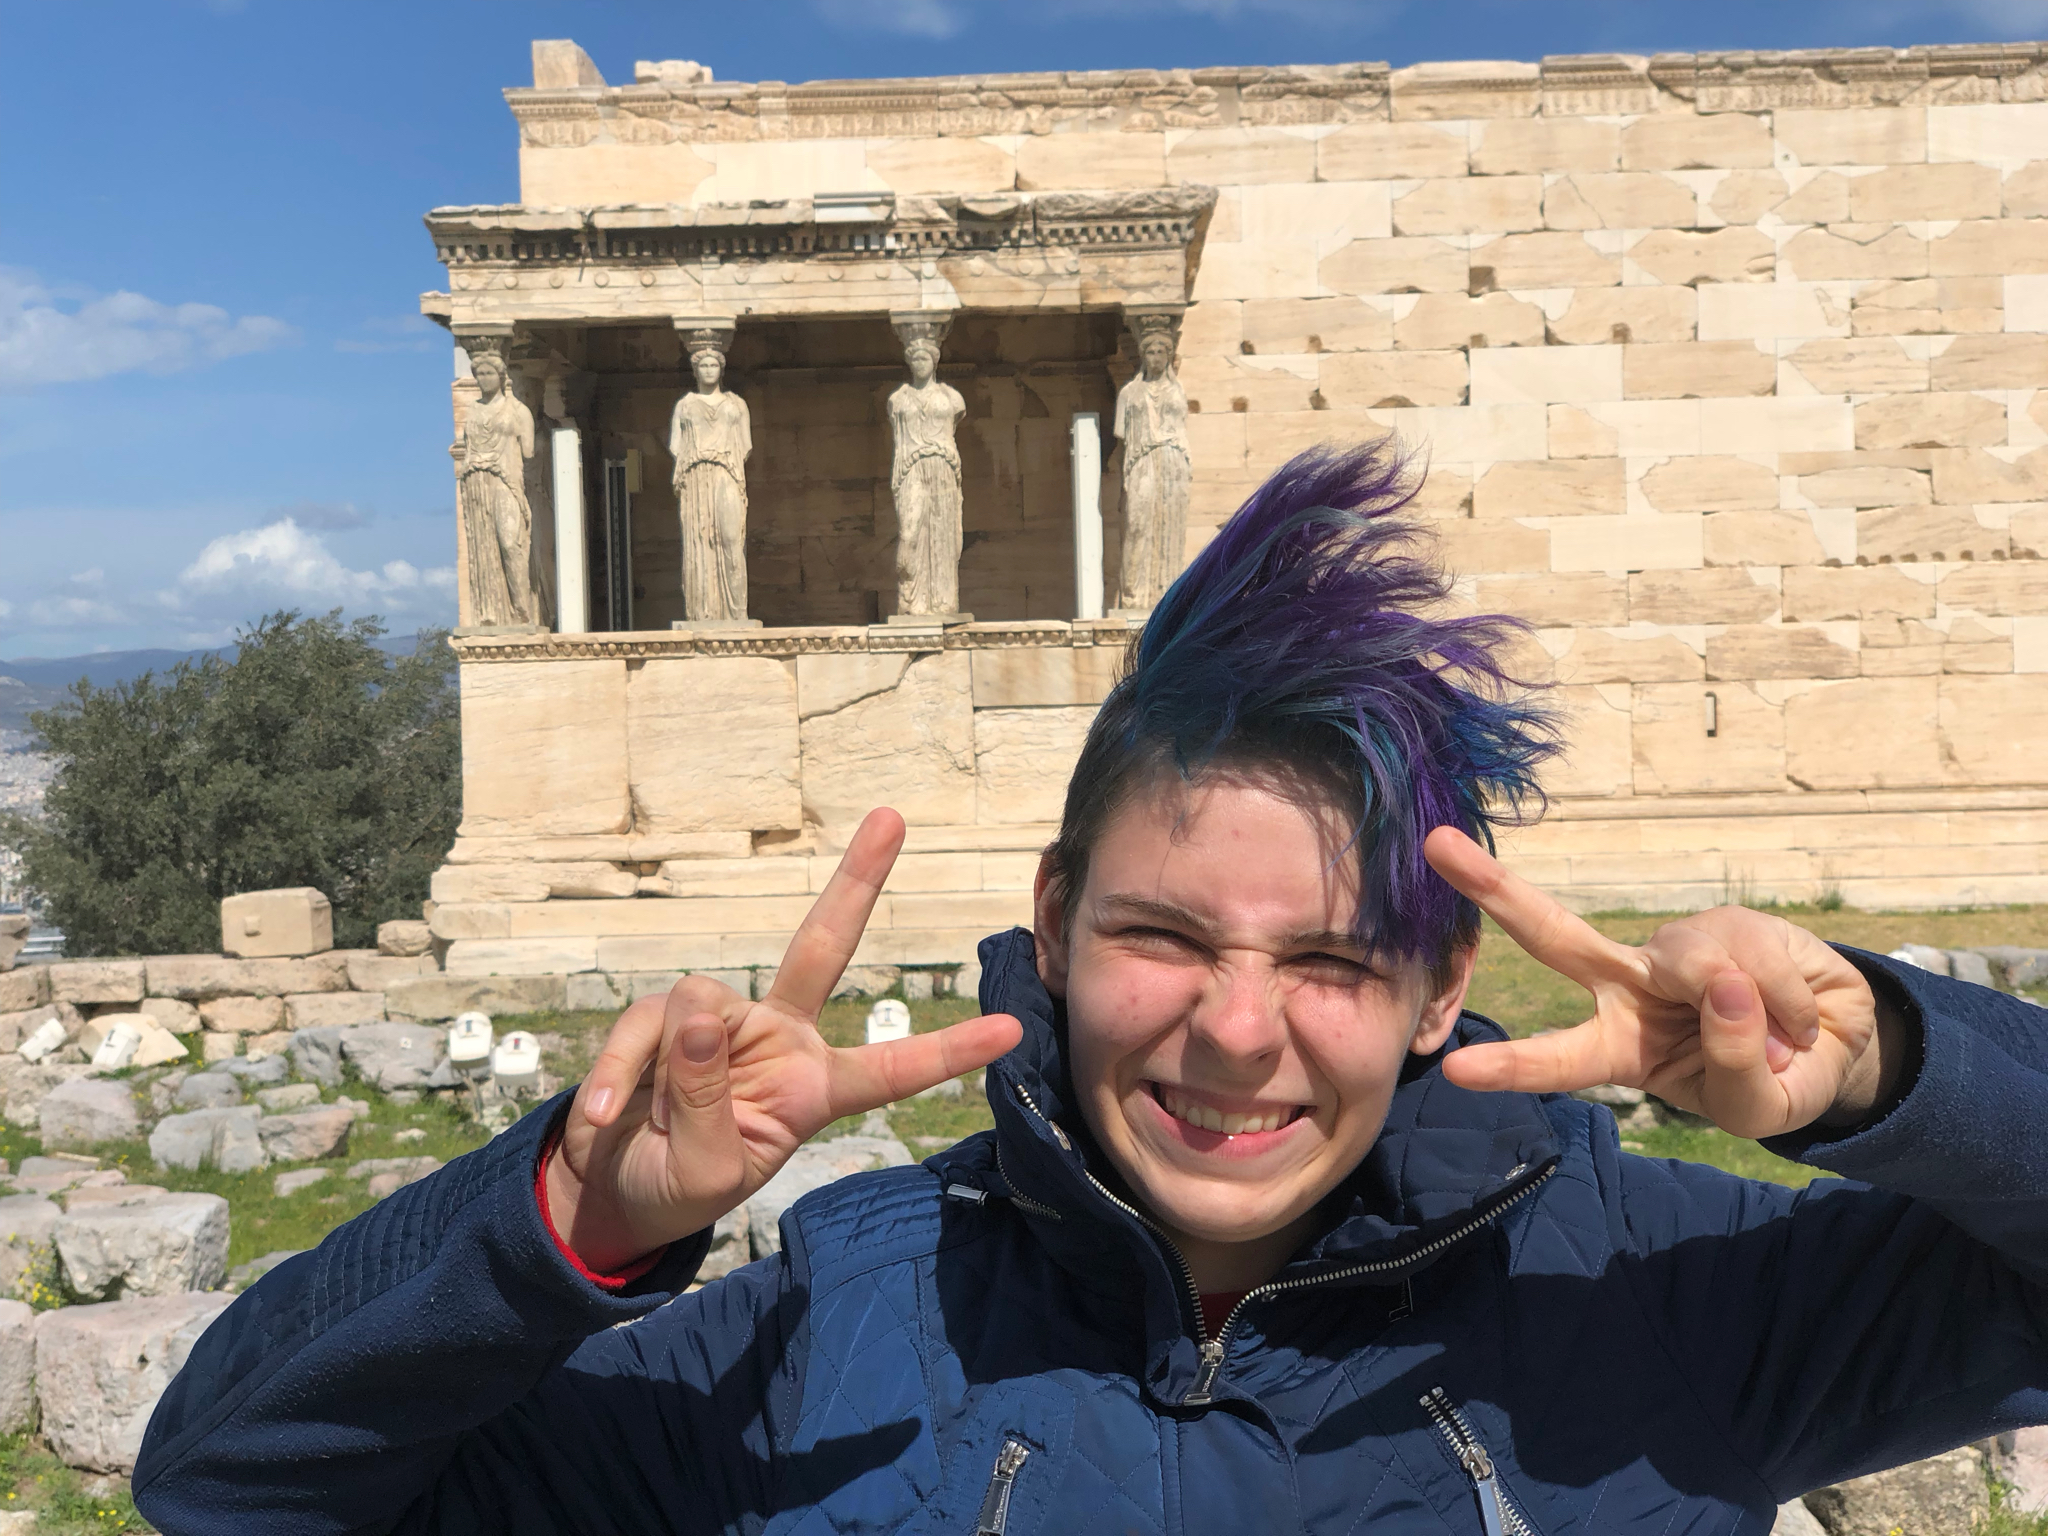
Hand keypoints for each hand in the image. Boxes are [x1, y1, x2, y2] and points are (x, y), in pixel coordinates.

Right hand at [545, 809, 1023, 1271]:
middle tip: (892, 817)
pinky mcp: (664, 1018)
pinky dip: (619, 1071)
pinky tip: (607, 1115)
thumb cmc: (677, 1184)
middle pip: (821, 948)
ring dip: (664, 1071)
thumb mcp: (704, 1171)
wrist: (613, 1187)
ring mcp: (722, 1023)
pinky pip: (644, 1024)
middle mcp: (780, 1040)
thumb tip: (697, 1018)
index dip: (947, 1051)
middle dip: (856, 880)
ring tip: (644, 1123)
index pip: (890, 1068)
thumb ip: (707, 1100)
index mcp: (814, 1089)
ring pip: (698, 1004)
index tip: (1012, 1031)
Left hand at [1424, 827, 1898, 1140]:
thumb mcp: (1755, 1107)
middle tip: (1434, 845)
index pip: (1557, 1059)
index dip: (1512, 1066)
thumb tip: (1724, 988)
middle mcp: (1627, 988)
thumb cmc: (1772, 1081)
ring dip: (1750, 1010)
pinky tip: (1797, 1015)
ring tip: (1780, 1040)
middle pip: (1554, 935)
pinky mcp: (1724, 926)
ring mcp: (1671, 952)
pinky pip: (1755, 961)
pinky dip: (1789, 1002)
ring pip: (1693, 964)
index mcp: (1616, 1048)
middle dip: (1495, 889)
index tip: (1456, 1069)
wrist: (1835, 1045)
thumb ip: (1735, 1066)